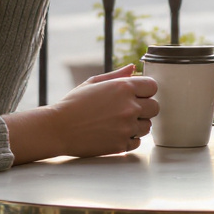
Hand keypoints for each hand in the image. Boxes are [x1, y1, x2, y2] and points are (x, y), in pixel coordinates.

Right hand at [6, 65, 158, 162]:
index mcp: (123, 87)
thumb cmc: (74, 104)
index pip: (153, 86)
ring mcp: (127, 127)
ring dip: (137, 125)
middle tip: (127, 111)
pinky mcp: (122, 145)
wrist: (58, 129)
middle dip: (145, 108)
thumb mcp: (93, 83)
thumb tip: (133, 67)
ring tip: (117, 123)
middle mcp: (129, 107)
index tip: (136, 95)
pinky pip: (138, 142)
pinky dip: (129, 139)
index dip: (145, 91)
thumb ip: (116, 76)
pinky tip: (114, 134)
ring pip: (148, 126)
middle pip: (155, 107)